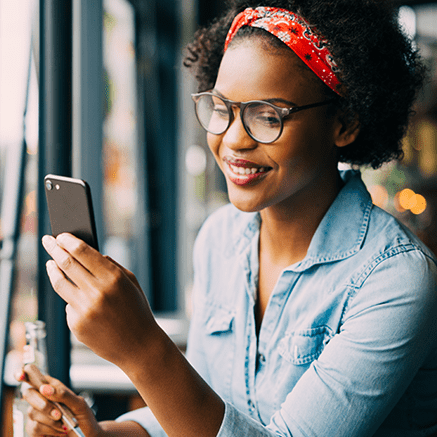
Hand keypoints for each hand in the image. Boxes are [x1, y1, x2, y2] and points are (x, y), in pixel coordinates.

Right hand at [16, 364, 102, 436]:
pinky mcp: (34, 429)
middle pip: (28, 393)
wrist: (86, 435)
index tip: (21, 375)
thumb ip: (63, 394)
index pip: (32, 374)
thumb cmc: (83, 417)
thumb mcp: (79, 403)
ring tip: (63, 423)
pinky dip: (49, 430)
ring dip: (50, 419)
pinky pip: (34, 427)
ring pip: (32, 412)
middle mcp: (41, 398)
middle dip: (43, 404)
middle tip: (58, 414)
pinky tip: (59, 430)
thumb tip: (44, 388)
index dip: (23, 372)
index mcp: (51, 386)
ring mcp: (36, 414)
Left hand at [42, 233, 159, 369]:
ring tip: (50, 263)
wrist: (139, 346)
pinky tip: (79, 299)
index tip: (60, 235)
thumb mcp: (131, 283)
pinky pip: (69, 305)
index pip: (83, 252)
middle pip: (66, 263)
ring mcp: (84, 310)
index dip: (68, 241)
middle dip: (54, 249)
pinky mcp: (76, 325)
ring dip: (52, 269)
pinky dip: (72, 298)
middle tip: (47, 240)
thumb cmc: (137, 311)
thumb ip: (111, 266)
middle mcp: (96, 292)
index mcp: (113, 278)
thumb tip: (90, 253)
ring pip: (59, 283)